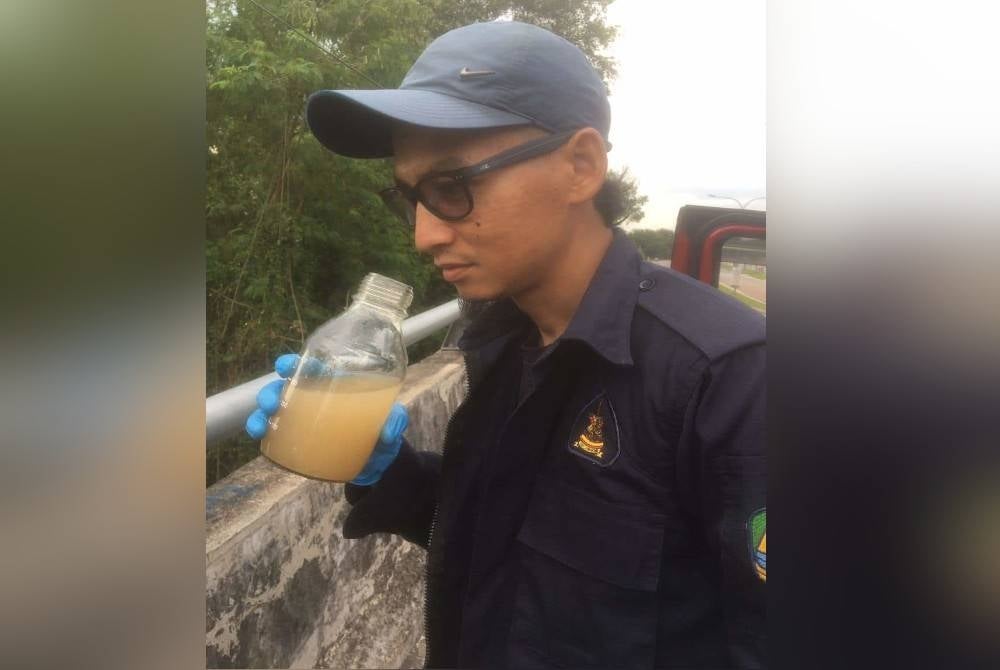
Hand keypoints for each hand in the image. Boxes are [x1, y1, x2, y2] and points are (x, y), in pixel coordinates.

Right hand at [245, 354, 407, 485]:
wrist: (378, 462)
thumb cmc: (381, 432)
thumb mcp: (392, 423)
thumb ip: (394, 421)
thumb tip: (388, 430)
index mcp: (334, 385)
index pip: (311, 368)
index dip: (295, 363)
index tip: (285, 365)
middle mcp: (315, 400)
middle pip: (286, 388)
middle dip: (272, 390)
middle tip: (272, 402)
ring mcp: (304, 422)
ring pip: (274, 411)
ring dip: (261, 414)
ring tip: (260, 424)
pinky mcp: (299, 443)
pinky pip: (276, 436)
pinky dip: (264, 436)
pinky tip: (259, 439)